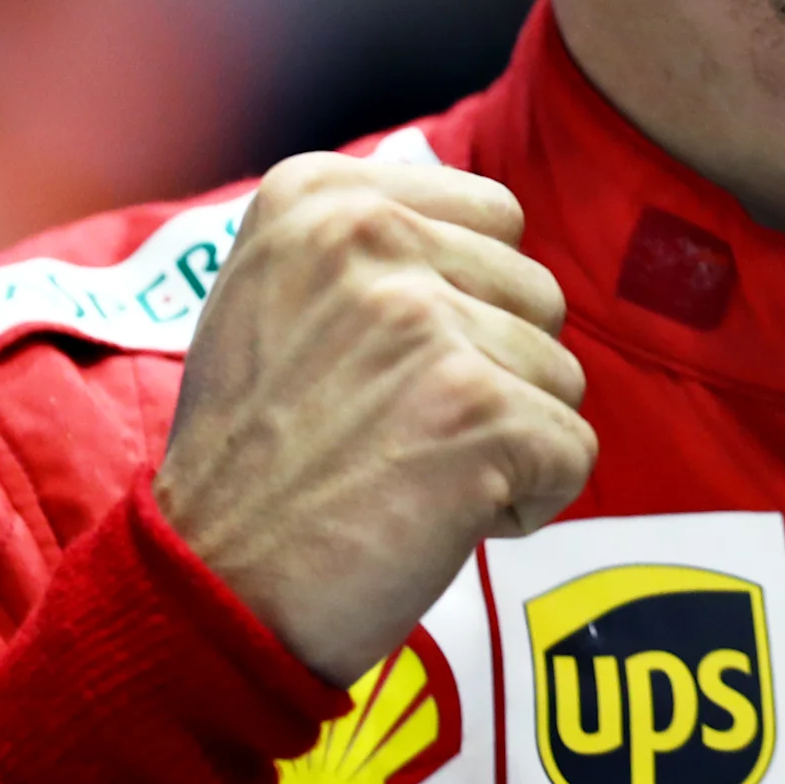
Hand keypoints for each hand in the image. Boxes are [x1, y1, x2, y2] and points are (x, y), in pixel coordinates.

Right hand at [153, 152, 595, 685]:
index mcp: (320, 197)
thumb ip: (370, 236)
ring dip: (506, 440)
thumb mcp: (273, 297)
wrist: (210, 588)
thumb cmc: (256, 455)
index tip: (375, 366)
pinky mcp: (479, 411)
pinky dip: (527, 501)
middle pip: (537, 295)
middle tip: (389, 432)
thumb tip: (461, 194)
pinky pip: (574, 451)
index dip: (463, 306)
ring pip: (560, 374)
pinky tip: (436, 518)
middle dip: (492, 375)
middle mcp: (371, 238)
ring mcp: (426, 322)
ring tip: (403, 473)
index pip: (496, 218)